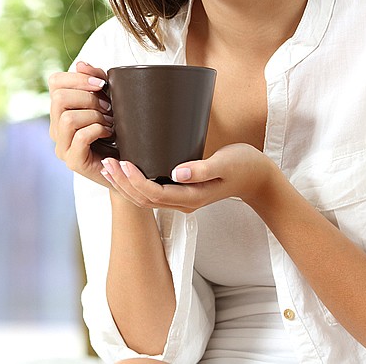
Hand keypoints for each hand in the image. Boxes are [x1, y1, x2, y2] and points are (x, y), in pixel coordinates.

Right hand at [48, 61, 113, 184]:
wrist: (129, 167)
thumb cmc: (119, 132)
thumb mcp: (109, 100)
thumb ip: (96, 81)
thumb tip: (81, 64)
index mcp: (61, 110)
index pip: (54, 82)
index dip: (78, 78)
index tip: (101, 85)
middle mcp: (56, 127)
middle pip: (59, 98)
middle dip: (89, 98)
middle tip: (109, 108)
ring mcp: (62, 146)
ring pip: (67, 118)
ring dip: (94, 116)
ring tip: (110, 123)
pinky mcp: (73, 161)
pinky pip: (80, 137)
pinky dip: (98, 130)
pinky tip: (109, 133)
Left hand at [100, 143, 281, 213]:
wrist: (258, 178)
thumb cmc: (244, 166)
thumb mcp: (226, 163)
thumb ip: (202, 168)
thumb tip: (177, 172)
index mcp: (191, 197)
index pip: (154, 194)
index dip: (135, 181)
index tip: (123, 162)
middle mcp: (183, 203)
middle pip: (144, 200)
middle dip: (123, 183)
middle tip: (107, 162)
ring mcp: (182, 200)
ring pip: (145, 200)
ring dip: (125, 185)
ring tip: (109, 166)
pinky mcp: (182, 192)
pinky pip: (153, 193)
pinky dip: (135, 184)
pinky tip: (126, 170)